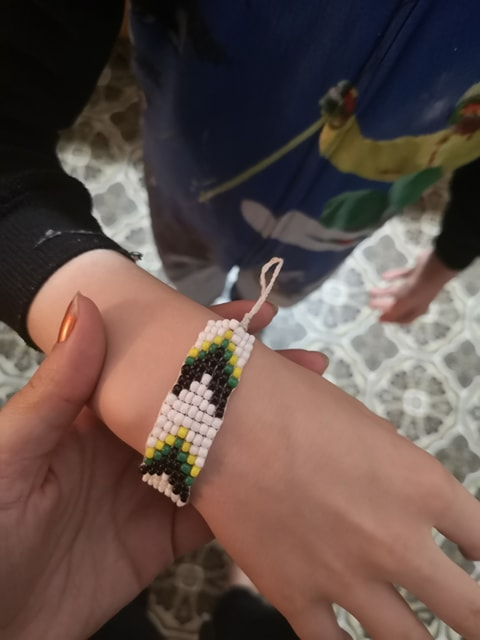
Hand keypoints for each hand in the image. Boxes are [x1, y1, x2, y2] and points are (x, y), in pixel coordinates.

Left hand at [0, 295, 327, 639]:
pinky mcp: (161, 537)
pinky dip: (246, 493)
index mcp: (92, 410)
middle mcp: (126, 443)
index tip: (252, 316)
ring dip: (258, 428)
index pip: (156, 358)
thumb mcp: (13, 451)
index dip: (203, 333)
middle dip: (248, 377)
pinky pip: (214, 509)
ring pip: (214, 449)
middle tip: (302, 363)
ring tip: (308, 407)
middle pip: (196, 400)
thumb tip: (88, 306)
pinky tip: (279, 475)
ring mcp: (148, 490)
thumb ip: (56, 387)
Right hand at [196, 347, 479, 638]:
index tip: (476, 558)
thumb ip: (390, 468)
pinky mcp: (296, 597)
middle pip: (470, 610)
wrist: (223, 418)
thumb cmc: (294, 400)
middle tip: (474, 618)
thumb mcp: (362, 424)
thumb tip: (395, 487)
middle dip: (479, 618)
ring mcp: (348, 578)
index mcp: (421, 486)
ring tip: (421, 638)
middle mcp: (397, 542)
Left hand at [369, 249, 457, 322]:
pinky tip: (383, 276)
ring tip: (372, 291)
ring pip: (398, 291)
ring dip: (385, 291)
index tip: (378, 318)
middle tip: (370, 304)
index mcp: (417, 309)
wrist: (436, 266)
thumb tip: (381, 320)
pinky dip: (393, 276)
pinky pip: (402, 276)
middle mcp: (418, 299)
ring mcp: (417, 285)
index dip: (391, 320)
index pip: (403, 318)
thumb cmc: (420, 287)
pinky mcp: (416, 272)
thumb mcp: (405, 302)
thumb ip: (393, 311)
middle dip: (384, 305)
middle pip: (398, 305)